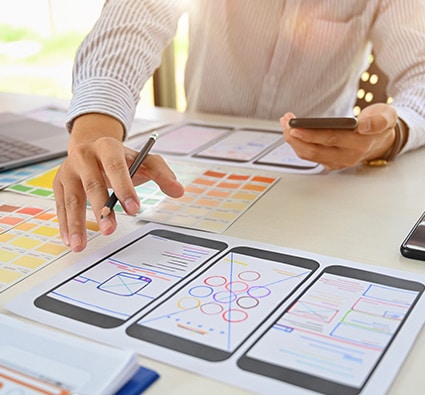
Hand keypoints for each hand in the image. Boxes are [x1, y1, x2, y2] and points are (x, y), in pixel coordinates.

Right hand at [53, 113, 184, 251]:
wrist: (92, 146)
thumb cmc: (121, 158)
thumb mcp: (144, 160)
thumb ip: (163, 174)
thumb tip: (178, 191)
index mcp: (107, 147)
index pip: (116, 167)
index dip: (125, 188)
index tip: (134, 209)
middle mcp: (84, 156)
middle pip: (92, 184)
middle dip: (101, 209)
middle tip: (110, 230)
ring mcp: (68, 170)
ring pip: (72, 198)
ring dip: (76, 223)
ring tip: (81, 245)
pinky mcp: (59, 183)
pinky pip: (61, 206)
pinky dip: (65, 224)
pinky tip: (70, 240)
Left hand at [280, 103, 397, 169]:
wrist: (381, 141)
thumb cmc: (380, 125)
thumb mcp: (387, 117)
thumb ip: (379, 120)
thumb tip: (364, 125)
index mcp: (360, 144)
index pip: (331, 139)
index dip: (311, 135)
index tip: (295, 128)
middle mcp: (346, 156)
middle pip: (314, 150)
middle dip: (295, 136)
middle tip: (285, 122)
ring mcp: (336, 161)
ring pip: (308, 154)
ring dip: (293, 140)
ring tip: (285, 122)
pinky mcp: (329, 162)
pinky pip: (309, 155)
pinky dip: (297, 143)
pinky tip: (290, 130)